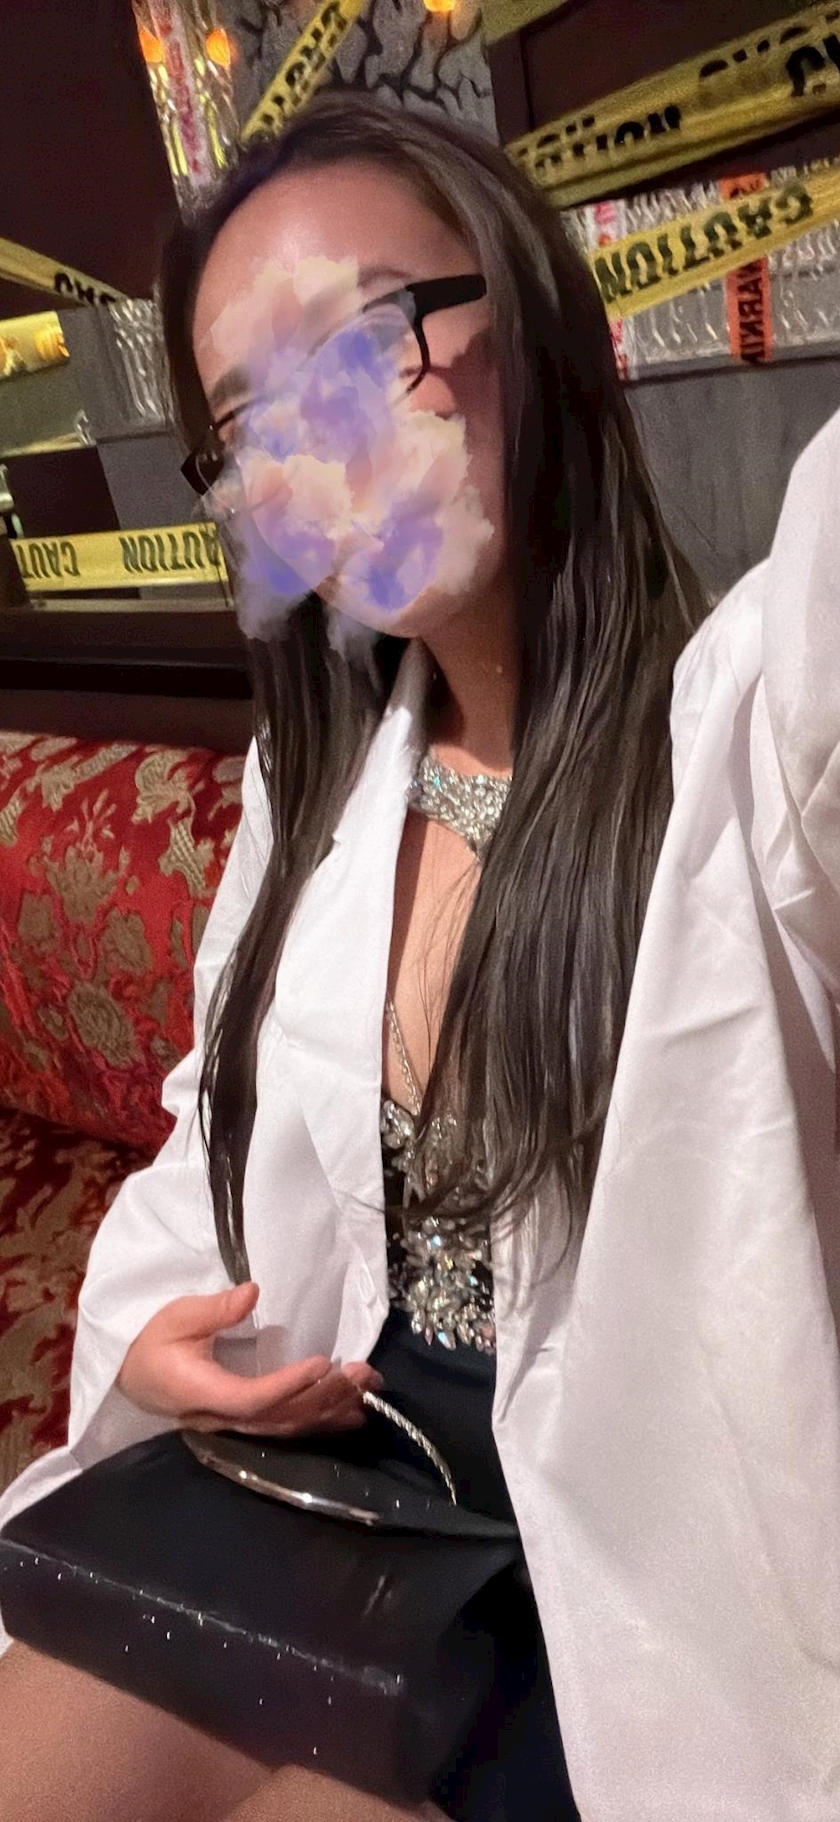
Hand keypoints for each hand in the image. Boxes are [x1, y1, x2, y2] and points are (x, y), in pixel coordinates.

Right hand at [117, 1281, 382, 1435]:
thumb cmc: (154, 1341)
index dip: (288, 1386)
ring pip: (289, 1428)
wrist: (134, 1374)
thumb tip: (252, 1292)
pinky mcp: (246, 1425)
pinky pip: (288, 1429)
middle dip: (324, 1397)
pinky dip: (322, 1421)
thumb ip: (214, 1309)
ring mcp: (236, 1427)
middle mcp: (223, 1418)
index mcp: (203, 1392)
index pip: (250, 1398)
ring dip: (330, 1409)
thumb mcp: (177, 1316)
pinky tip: (352, 1414)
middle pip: (280, 1419)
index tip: (321, 1363)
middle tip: (361, 1373)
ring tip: (367, 1388)